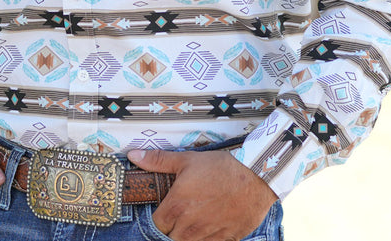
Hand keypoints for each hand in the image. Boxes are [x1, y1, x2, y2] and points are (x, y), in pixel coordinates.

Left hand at [129, 147, 277, 240]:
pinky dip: (207, 238)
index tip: (164, 212)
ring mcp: (209, 234)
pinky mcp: (227, 238)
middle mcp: (190, 225)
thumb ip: (158, 161)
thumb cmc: (221, 167)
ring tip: (195, 219)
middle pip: (172, 237)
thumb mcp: (187, 160)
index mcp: (177, 206)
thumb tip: (134, 157)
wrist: (256, 176)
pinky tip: (211, 225)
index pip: (157, 225)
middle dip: (173, 228)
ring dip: (189, 234)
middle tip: (181, 214)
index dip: (159, 219)